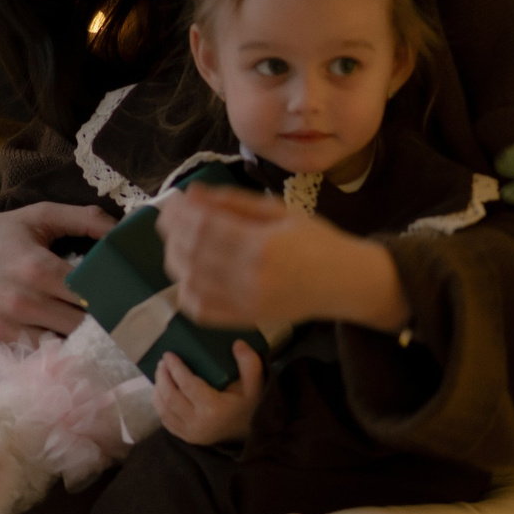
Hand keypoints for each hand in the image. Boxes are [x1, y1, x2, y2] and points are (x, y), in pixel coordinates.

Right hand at [0, 201, 116, 359]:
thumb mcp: (37, 217)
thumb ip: (85, 219)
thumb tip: (126, 230)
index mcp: (38, 268)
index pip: (95, 295)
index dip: (117, 301)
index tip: (132, 303)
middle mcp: (21, 302)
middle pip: (83, 328)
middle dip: (104, 327)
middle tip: (122, 326)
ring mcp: (3, 330)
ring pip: (61, 352)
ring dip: (79, 348)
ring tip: (95, 342)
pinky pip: (32, 365)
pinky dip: (50, 362)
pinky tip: (64, 354)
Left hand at [154, 342, 263, 444]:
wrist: (251, 433)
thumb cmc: (250, 405)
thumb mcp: (255, 384)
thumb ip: (249, 363)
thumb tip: (237, 344)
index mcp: (214, 408)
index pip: (188, 385)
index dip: (175, 369)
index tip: (169, 355)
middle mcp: (199, 423)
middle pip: (171, 398)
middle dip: (163, 378)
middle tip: (162, 363)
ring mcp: (191, 433)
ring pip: (164, 410)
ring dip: (158, 391)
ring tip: (160, 374)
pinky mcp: (187, 437)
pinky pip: (166, 421)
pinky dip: (160, 405)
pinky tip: (161, 392)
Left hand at [157, 182, 409, 333]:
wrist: (345, 282)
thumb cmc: (317, 240)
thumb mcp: (281, 211)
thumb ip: (236, 202)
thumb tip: (193, 194)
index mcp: (263, 244)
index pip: (204, 226)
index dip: (180, 212)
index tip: (172, 200)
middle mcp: (252, 276)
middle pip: (192, 253)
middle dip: (172, 233)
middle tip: (169, 220)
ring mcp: (247, 302)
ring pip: (191, 283)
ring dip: (175, 261)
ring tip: (177, 244)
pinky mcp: (246, 319)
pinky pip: (202, 311)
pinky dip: (186, 293)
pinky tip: (188, 275)